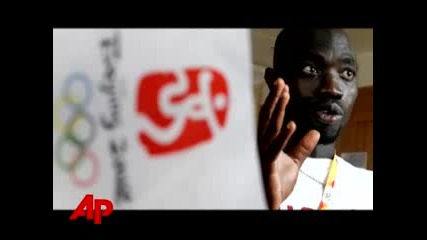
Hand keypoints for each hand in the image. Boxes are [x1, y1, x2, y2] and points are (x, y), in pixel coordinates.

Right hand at [257, 78, 319, 209]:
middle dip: (274, 99)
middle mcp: (261, 145)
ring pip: (270, 127)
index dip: (277, 102)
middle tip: (281, 81)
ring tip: (285, 94)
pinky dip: (284, 137)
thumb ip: (302, 148)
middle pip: (268, 118)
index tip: (284, 87)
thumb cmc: (276, 185)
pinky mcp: (266, 165)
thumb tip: (315, 132)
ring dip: (278, 110)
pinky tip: (292, 125)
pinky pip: (275, 148)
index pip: (272, 119)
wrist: (268, 202)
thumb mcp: (294, 163)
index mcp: (266, 143)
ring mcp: (262, 153)